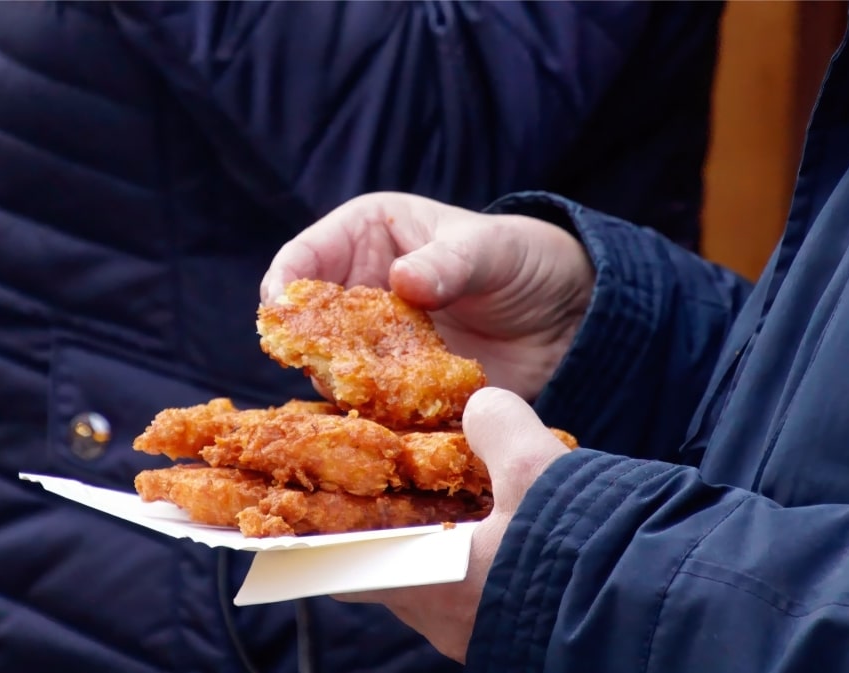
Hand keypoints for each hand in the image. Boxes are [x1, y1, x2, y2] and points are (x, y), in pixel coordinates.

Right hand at [261, 192, 593, 399]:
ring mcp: (375, 342)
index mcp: (365, 237)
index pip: (301, 258)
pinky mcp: (396, 386)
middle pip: (304, 324)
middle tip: (330, 370)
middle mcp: (358, 290)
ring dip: (344, 389)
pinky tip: (392, 423)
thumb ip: (448, 263)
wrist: (565, 315)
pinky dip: (375, 417)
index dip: (284, 286)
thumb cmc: (523, 259)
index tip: (283, 315)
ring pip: (331, 371)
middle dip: (307, 349)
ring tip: (374, 398)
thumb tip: (403, 281)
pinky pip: (369, 406)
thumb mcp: (489, 250)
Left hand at [333, 387, 570, 662]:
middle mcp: (444, 620)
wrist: (655, 612)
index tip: (313, 510)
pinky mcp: (517, 635)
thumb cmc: (582, 547)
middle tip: (401, 483)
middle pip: (394, 570)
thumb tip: (481, 406)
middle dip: (395, 528)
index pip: (345, 568)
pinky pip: (477, 594)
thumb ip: (495, 422)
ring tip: (460, 498)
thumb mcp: (534, 465)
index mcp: (428, 584)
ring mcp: (479, 634)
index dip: (326, 537)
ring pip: (439, 582)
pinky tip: (505, 526)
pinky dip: (478, 560)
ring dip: (443, 544)